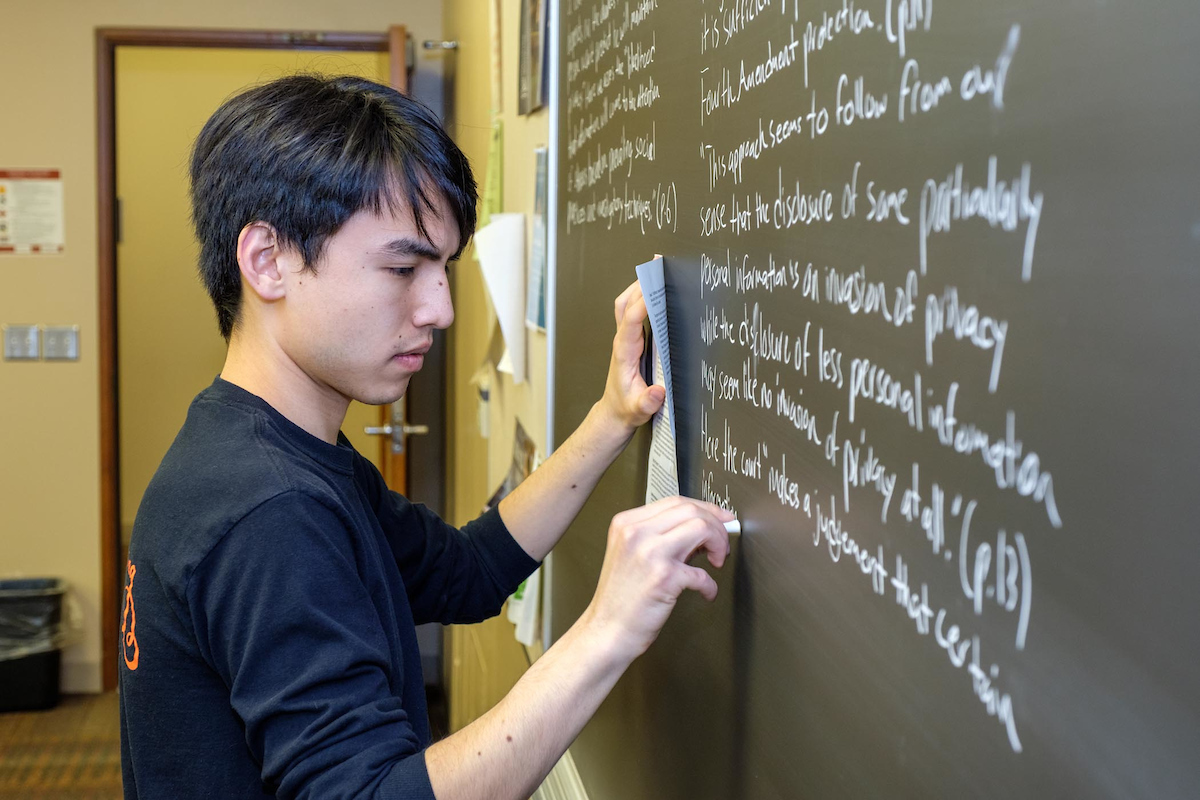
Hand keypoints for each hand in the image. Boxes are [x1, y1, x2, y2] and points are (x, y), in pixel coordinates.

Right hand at [583, 496, 735, 663]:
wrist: (606, 631)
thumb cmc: (621, 599)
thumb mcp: (632, 554)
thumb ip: (662, 537)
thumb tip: (703, 528)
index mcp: (627, 524)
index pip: (675, 501)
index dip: (705, 509)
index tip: (720, 519)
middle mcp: (635, 533)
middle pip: (691, 510)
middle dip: (716, 525)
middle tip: (721, 545)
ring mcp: (649, 553)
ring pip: (701, 528)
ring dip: (719, 544)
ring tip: (717, 562)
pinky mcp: (663, 578)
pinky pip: (702, 573)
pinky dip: (710, 585)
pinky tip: (705, 591)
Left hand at [597, 281, 665, 435]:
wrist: (614, 413)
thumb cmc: (626, 409)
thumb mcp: (638, 410)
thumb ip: (647, 402)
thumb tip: (658, 392)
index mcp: (624, 353)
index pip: (630, 321)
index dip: (641, 304)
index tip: (655, 288)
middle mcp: (622, 341)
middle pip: (625, 304)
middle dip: (639, 284)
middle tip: (657, 266)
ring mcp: (625, 339)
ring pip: (626, 304)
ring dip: (639, 286)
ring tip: (658, 268)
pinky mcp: (631, 340)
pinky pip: (633, 312)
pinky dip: (642, 297)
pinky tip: (656, 289)